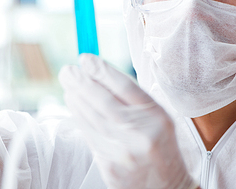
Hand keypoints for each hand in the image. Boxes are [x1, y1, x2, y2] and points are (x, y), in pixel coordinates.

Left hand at [59, 54, 197, 188]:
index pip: (124, 87)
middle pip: (103, 101)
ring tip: (68, 83)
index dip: (101, 70)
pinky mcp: (109, 166)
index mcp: (156, 117)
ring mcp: (123, 151)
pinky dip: (78, 116)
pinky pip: (89, 135)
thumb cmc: (161, 147)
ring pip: (91, 118)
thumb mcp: (159, 118)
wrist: (167, 188)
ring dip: (75, 97)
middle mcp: (140, 133)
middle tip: (68, 70)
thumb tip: (99, 74)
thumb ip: (134, 99)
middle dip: (81, 82)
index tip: (85, 59)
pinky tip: (73, 104)